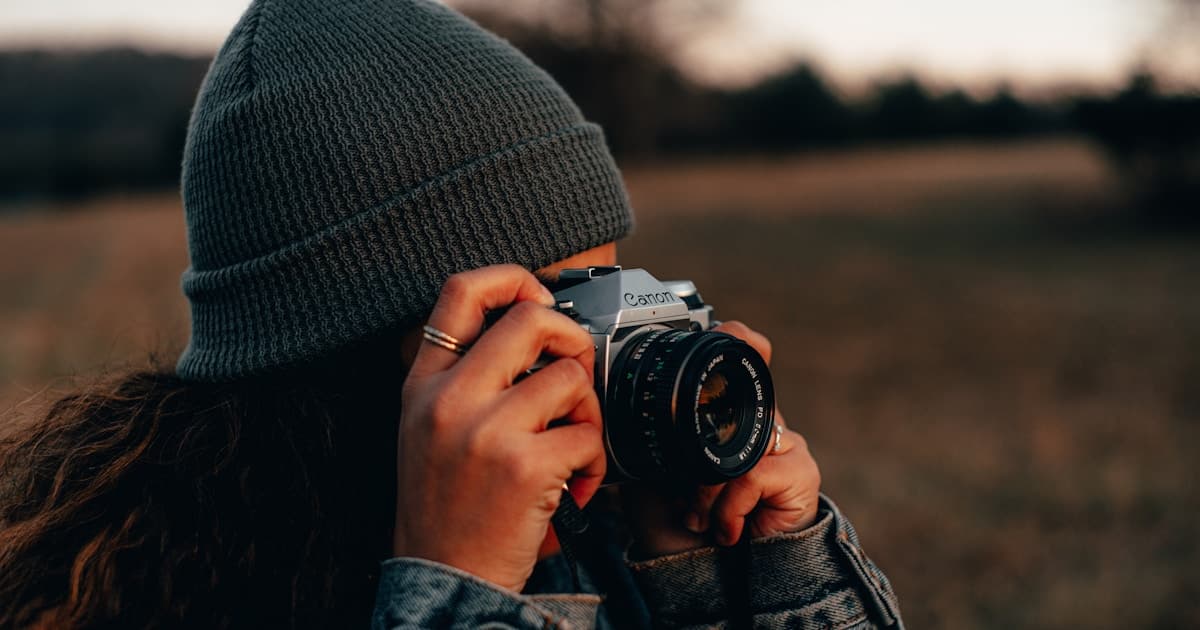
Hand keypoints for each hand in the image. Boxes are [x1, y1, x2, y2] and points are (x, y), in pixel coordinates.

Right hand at [392, 265, 605, 591]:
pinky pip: (588, 436)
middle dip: (571, 339)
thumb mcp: (427, 429)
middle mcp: (449, 399)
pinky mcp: (524, 466)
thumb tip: (535, 326)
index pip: (460, 293)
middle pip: (529, 319)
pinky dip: (594, 464)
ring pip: (571, 378)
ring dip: (588, 413)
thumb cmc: (446, 507)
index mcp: (424, 384)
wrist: (444, 579)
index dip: (513, 279)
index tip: (541, 300)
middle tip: (575, 372)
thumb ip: (465, 377)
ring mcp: (486, 431)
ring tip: (572, 446)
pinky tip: (575, 486)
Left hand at [624, 321, 821, 556]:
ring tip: (696, 513)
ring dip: (706, 488)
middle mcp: (760, 421)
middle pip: (737, 405)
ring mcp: (786, 444)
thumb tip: (616, 395)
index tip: (727, 328)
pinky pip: (753, 475)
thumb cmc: (677, 518)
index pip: (745, 359)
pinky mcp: (801, 472)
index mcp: (728, 413)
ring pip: (738, 445)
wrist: (703, 572)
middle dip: (700, 456)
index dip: (742, 340)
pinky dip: (727, 507)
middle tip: (683, 491)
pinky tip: (724, 529)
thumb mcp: (651, 466)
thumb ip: (646, 430)